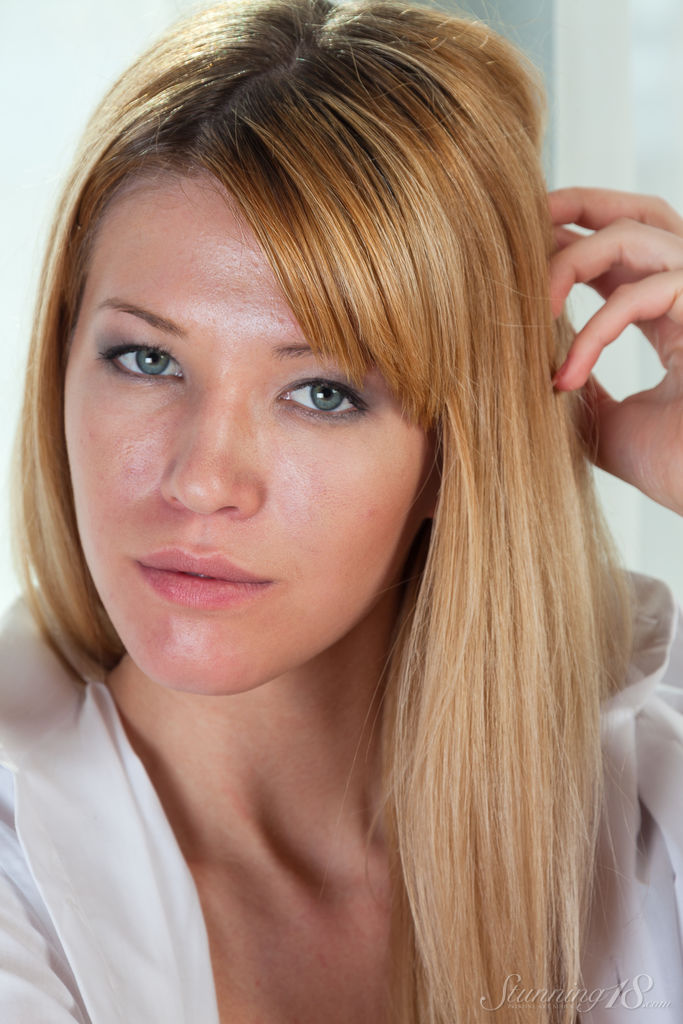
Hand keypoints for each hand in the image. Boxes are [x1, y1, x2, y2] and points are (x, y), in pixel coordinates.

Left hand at [549, 187, 682, 515]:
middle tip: (521, 221)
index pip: (623, 250)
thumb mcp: (606, 420)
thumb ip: (578, 383)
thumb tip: (532, 364)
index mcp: (675, 312)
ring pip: (635, 233)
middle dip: (577, 205)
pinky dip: (594, 331)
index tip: (516, 256)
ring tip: (534, 313)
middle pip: (640, 212)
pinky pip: (642, 293)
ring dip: (571, 264)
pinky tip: (567, 377)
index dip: (570, 240)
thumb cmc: (675, 468)